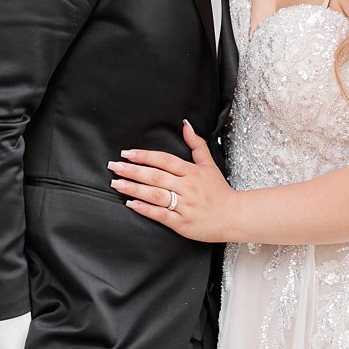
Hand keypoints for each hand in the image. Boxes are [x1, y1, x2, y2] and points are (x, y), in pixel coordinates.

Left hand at [109, 120, 238, 242]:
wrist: (234, 216)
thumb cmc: (219, 190)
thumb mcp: (209, 164)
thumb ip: (196, 144)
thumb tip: (186, 125)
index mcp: (192, 172)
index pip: (164, 160)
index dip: (145, 156)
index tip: (127, 153)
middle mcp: (187, 187)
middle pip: (156, 176)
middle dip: (132, 171)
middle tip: (114, 166)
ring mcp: (185, 205)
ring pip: (156, 195)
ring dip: (134, 189)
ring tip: (117, 184)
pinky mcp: (183, 223)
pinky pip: (161, 215)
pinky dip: (145, 209)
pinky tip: (131, 204)